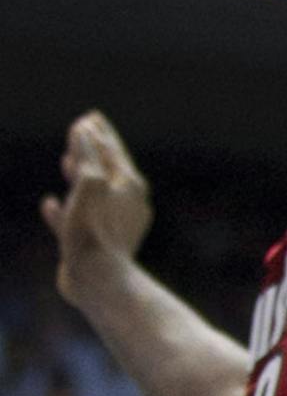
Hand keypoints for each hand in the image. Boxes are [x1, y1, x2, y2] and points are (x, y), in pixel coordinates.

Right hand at [41, 114, 152, 306]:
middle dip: (93, 148)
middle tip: (83, 129)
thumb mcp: (89, 183)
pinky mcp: (96, 241)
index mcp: (129, 184)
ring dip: (79, 175)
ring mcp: (112, 221)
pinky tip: (48, 204)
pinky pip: (77, 218)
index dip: (99, 132)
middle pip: (107, 166)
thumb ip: (87, 155)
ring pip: (93, 191)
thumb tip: (84, 126)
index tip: (91, 116)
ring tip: (66, 161)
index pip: (113, 149)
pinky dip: (64, 208)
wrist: (98, 279)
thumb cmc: (94, 228)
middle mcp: (126, 200)